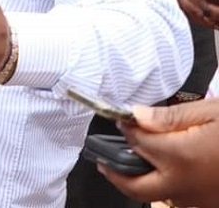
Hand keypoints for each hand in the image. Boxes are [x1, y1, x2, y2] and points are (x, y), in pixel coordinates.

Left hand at [99, 100, 218, 206]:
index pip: (137, 144)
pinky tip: (169, 168)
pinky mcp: (213, 203)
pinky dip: (167, 184)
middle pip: (137, 187)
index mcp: (180, 158)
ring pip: (159, 195)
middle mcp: (186, 186)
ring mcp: (200, 200)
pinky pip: (181, 196)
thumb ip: (170, 117)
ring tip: (133, 163)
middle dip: (116, 175)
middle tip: (103, 162)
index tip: (123, 122)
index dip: (127, 130)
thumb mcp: (211, 112)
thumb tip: (136, 116)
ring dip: (142, 182)